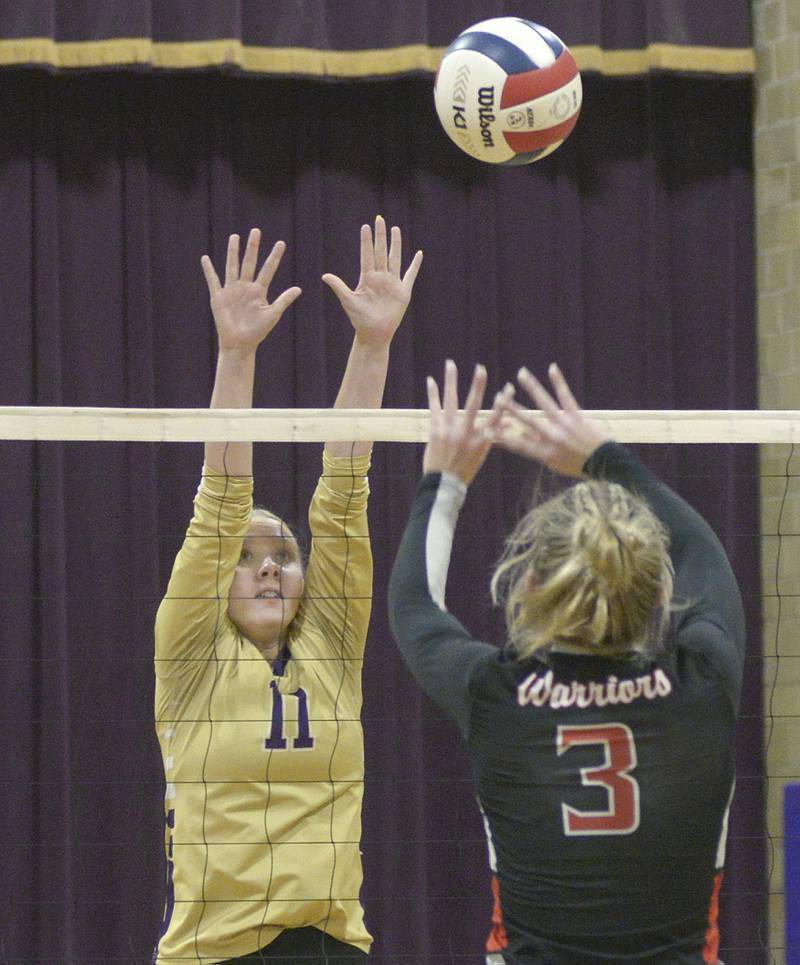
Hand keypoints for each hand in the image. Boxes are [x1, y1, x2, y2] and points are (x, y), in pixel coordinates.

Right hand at [201, 229, 301, 353]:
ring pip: (232, 266)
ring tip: (235, 237)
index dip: (274, 257)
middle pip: (249, 263)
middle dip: (252, 247)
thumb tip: (299, 289)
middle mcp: (245, 287)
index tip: (281, 243)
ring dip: (233, 252)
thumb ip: (283, 300)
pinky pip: (213, 281)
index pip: (268, 269)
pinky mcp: (218, 298)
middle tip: (256, 231)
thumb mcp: (272, 315)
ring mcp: (231, 291)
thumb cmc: (257, 332)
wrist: (240, 344)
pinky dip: (209, 270)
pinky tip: (205, 258)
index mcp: (259, 291)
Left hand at [322, 215, 422, 347]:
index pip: (366, 255)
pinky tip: (418, 253)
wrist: (374, 334)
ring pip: (394, 258)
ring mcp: (392, 283)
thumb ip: (339, 287)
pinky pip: (410, 275)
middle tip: (379, 219)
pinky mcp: (403, 291)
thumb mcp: (348, 301)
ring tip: (394, 229)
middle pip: (380, 252)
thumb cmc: (359, 319)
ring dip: (395, 244)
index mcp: (367, 278)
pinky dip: (415, 265)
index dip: (366, 241)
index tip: (365, 226)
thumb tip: (325, 276)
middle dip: (380, 236)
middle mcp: (380, 277)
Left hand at [423, 360, 497, 484]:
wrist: (443, 485)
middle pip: (474, 405)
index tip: (508, 388)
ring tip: (451, 364)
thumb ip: (491, 437)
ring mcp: (450, 431)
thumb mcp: (482, 456)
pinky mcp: (435, 431)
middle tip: (480, 367)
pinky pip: (434, 408)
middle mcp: (466, 434)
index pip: (496, 418)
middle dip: (477, 385)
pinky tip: (431, 380)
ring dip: (451, 380)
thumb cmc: (464, 471)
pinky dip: (432, 394)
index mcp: (481, 441)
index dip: (503, 403)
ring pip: (451, 401)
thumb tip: (505, 423)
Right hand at [490, 363, 610, 476]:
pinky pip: (566, 395)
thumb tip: (521, 433)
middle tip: (499, 396)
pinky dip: (558, 381)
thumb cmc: (577, 465)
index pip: (518, 444)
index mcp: (545, 453)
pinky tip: (552, 368)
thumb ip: (537, 449)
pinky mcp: (577, 415)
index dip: (501, 437)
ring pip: (544, 402)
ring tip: (521, 374)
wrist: (604, 462)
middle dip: (511, 407)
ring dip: (531, 386)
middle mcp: (552, 437)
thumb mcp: (554, 464)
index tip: (487, 429)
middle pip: (527, 420)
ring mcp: (565, 424)